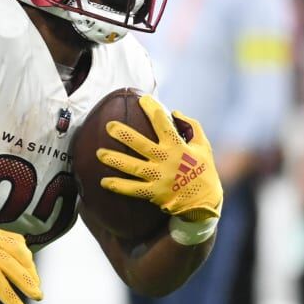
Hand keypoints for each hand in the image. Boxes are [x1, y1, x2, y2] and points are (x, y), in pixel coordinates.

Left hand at [97, 95, 222, 221]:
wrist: (205, 204)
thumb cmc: (203, 170)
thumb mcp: (203, 146)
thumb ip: (192, 127)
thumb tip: (174, 111)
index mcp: (179, 147)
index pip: (164, 125)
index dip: (153, 110)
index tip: (142, 99)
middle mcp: (167, 161)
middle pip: (142, 145)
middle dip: (125, 135)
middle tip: (109, 126)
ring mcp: (160, 178)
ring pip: (134, 167)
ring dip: (115, 160)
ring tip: (99, 153)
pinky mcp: (155, 193)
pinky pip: (134, 190)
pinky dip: (119, 186)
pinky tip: (103, 181)